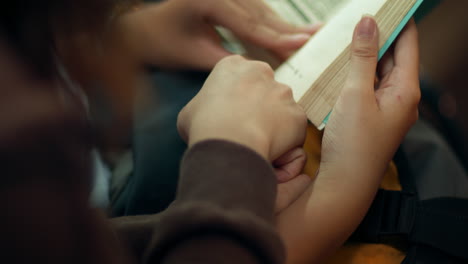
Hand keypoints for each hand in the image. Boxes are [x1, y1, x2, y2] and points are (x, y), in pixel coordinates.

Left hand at [123, 0, 319, 69]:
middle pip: (259, 12)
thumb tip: (258, 67)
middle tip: (315, 38)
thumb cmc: (161, 43)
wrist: (141, 30)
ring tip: (310, 34)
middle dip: (287, 29)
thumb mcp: (193, 55)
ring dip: (283, 25)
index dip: (275, 37)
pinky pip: (254, 10)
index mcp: (208, 0)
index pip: (248, 22)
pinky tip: (289, 29)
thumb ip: (227, 60)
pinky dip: (270, 23)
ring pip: (260, 10)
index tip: (300, 45)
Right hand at [177, 55, 306, 160]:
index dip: (237, 97)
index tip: (231, 113)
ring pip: (281, 108)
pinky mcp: (298, 114)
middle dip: (260, 106)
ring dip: (273, 123)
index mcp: (233, 65)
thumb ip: (205, 105)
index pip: (241, 77)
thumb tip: (206, 115)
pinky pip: (294, 130)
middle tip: (246, 128)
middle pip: (265, 88)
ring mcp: (284, 92)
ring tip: (256, 142)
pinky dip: (286, 141)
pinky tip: (269, 150)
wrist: (229, 142)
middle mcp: (262, 71)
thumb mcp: (190, 110)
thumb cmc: (204, 126)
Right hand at [276, 17, 419, 263]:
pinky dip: (359, 72)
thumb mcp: (356, 94)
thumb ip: (363, 57)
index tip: (384, 5)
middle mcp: (402, 96)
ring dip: (366, 54)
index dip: (398, 20)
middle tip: (358, 18)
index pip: (408, 42)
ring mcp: (388, 106)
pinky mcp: (373, 114)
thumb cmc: (353, 143)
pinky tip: (344, 66)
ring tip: (349, 37)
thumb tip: (368, 22)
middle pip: (394, 55)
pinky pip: (370, 84)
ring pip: (380, 70)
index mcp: (406, 88)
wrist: (345, 182)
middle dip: (378, 35)